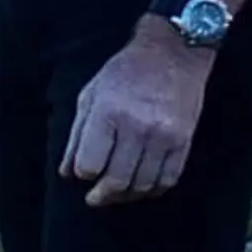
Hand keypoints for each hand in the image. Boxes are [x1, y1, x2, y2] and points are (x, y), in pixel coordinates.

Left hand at [61, 22, 213, 205]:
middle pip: (116, 180)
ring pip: (142, 185)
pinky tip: (141, 187)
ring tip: (116, 194)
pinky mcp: (184, 141)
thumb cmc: (124, 72)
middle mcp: (137, 126)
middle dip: (102, 195)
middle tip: (95, 198)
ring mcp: (164, 136)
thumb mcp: (91, 95)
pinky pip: (168, 179)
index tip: (83, 173)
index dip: (83, 174)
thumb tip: (67, 173)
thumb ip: (77, 136)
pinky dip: (153, 190)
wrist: (173, 53)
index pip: (90, 164)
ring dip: (126, 196)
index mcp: (108, 112)